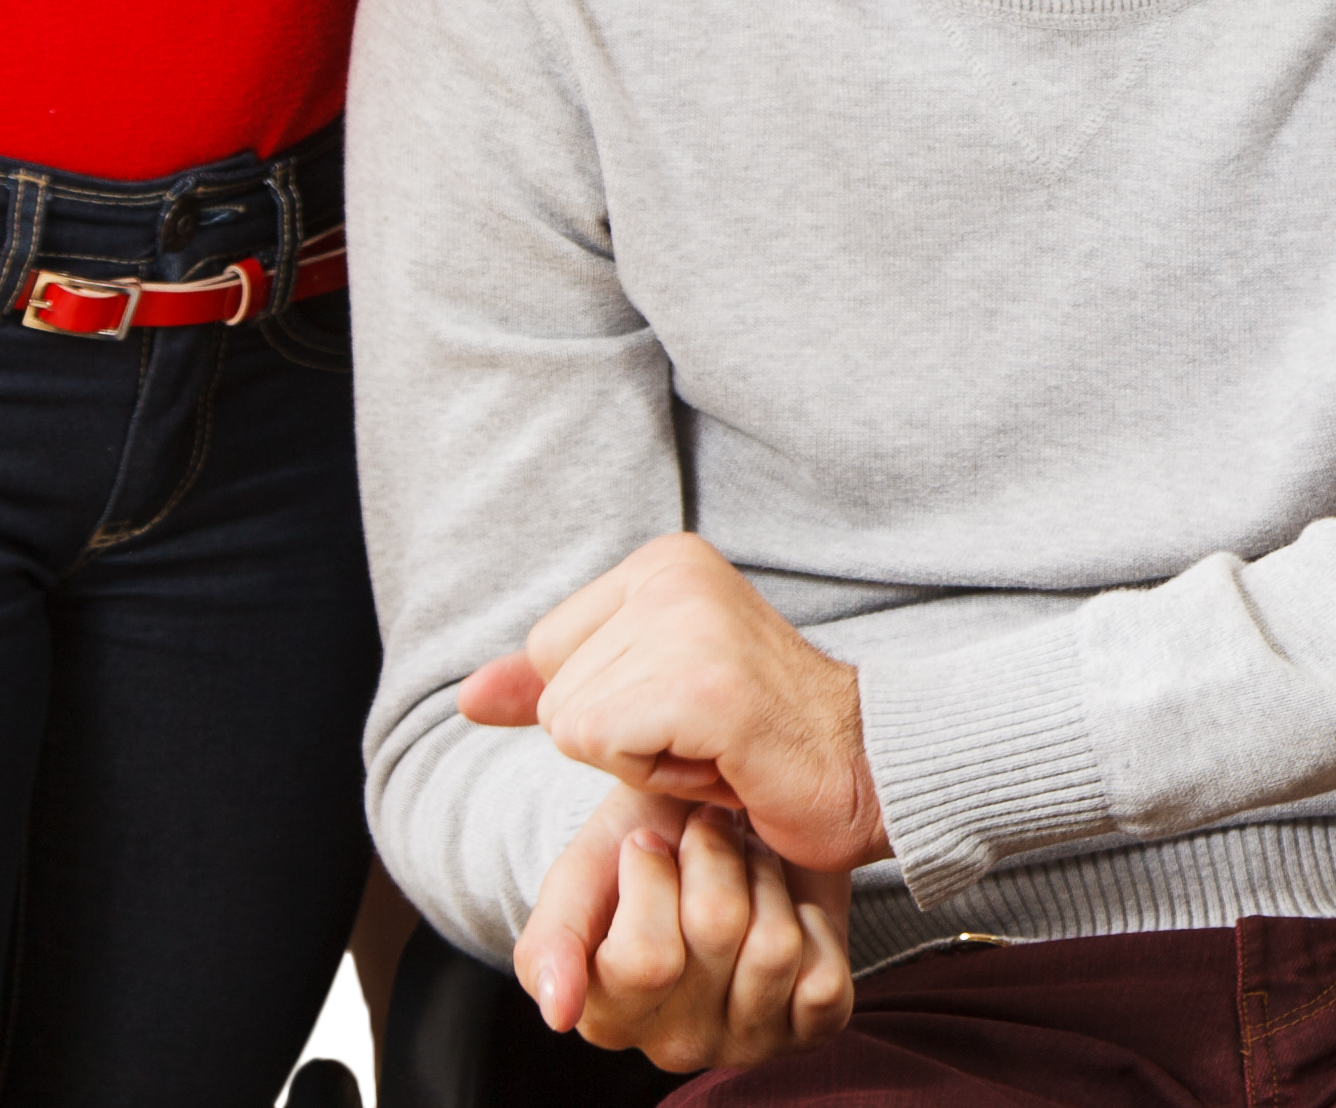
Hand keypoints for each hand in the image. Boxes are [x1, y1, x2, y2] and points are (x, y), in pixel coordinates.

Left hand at [463, 532, 892, 878]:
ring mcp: (688, 623)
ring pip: (570, 723)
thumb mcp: (645, 697)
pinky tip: (719, 763)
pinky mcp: (700, 682)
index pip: (548, 651)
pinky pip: (599, 745)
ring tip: (714, 747)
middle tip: (704, 735)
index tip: (687, 710)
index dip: (606, 707)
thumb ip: (555, 686)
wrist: (869, 768)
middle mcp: (672, 572)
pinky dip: (655, 775)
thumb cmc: (759, 740)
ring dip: (640, 762)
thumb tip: (466, 697)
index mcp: (664, 560)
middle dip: (618, 738)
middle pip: (553, 689)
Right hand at [512, 785, 856, 1068]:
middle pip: (717, 931)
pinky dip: (813, 917)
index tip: (648, 844)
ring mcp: (744, 1042)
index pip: (646, 959)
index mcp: (609, 1014)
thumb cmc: (650, 845)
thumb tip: (558, 1012)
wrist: (729, 826)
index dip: (651, 876)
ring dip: (765, 877)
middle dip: (714, 855)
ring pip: (775, 946)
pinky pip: (825, 975)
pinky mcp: (809, 1031)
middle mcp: (674, 1043)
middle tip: (707, 841)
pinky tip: (788, 906)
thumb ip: (551, 938)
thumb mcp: (585, 871)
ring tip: (747, 866)